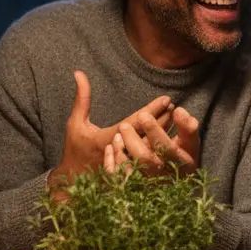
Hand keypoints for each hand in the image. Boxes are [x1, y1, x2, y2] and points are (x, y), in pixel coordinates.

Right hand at [50, 71, 172, 188]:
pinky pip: (154, 159)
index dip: (153, 110)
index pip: (137, 122)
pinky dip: (163, 146)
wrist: (75, 178)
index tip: (166, 98)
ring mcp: (128, 164)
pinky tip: (173, 136)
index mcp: (108, 139)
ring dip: (166, 131)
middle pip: (149, 134)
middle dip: (164, 119)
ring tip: (175, 117)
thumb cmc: (76, 147)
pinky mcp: (134, 171)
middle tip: (174, 106)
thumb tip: (79, 72)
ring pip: (154, 147)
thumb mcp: (76, 123)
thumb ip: (82, 98)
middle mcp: (121, 152)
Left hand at [113, 106, 200, 177]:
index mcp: (181, 163)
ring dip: (120, 150)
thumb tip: (178, 110)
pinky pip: (117, 177)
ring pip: (129, 169)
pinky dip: (111, 162)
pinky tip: (111, 148)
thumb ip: (187, 127)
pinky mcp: (132, 190)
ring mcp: (147, 185)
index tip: (143, 115)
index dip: (154, 131)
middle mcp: (164, 175)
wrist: (174, 185)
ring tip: (118, 135)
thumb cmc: (181, 159)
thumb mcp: (191, 144)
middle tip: (124, 125)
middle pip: (145, 158)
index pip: (167, 147)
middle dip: (133, 140)